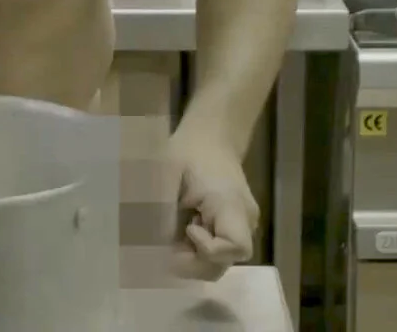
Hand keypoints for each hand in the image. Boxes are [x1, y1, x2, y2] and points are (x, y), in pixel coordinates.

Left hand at [165, 128, 258, 280]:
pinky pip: (218, 250)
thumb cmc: (187, 149)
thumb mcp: (167, 172)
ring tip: (172, 236)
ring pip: (220, 260)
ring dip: (192, 257)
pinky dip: (196, 249)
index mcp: (232, 203)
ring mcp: (242, 225)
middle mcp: (244, 220)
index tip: (188, 227)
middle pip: (225, 262)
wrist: (210, 134)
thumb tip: (152, 243)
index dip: (208, 249)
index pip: (236, 246)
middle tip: (167, 245)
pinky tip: (180, 230)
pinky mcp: (234, 226)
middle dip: (193, 262)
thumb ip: (161, 207)